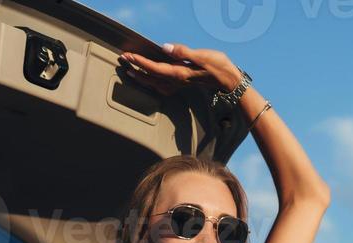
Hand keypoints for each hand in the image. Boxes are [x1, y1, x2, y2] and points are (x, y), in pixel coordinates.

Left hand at [118, 42, 242, 95]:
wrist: (230, 81)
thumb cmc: (219, 67)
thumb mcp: (203, 56)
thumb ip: (184, 52)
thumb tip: (166, 48)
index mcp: (179, 73)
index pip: (154, 67)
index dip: (140, 62)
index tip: (128, 56)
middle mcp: (176, 80)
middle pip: (151, 76)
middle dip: (136, 68)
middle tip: (123, 60)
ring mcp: (180, 83)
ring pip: (155, 82)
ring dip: (141, 76)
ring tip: (130, 71)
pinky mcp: (184, 82)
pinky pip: (163, 85)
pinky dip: (153, 82)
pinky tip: (151, 81)